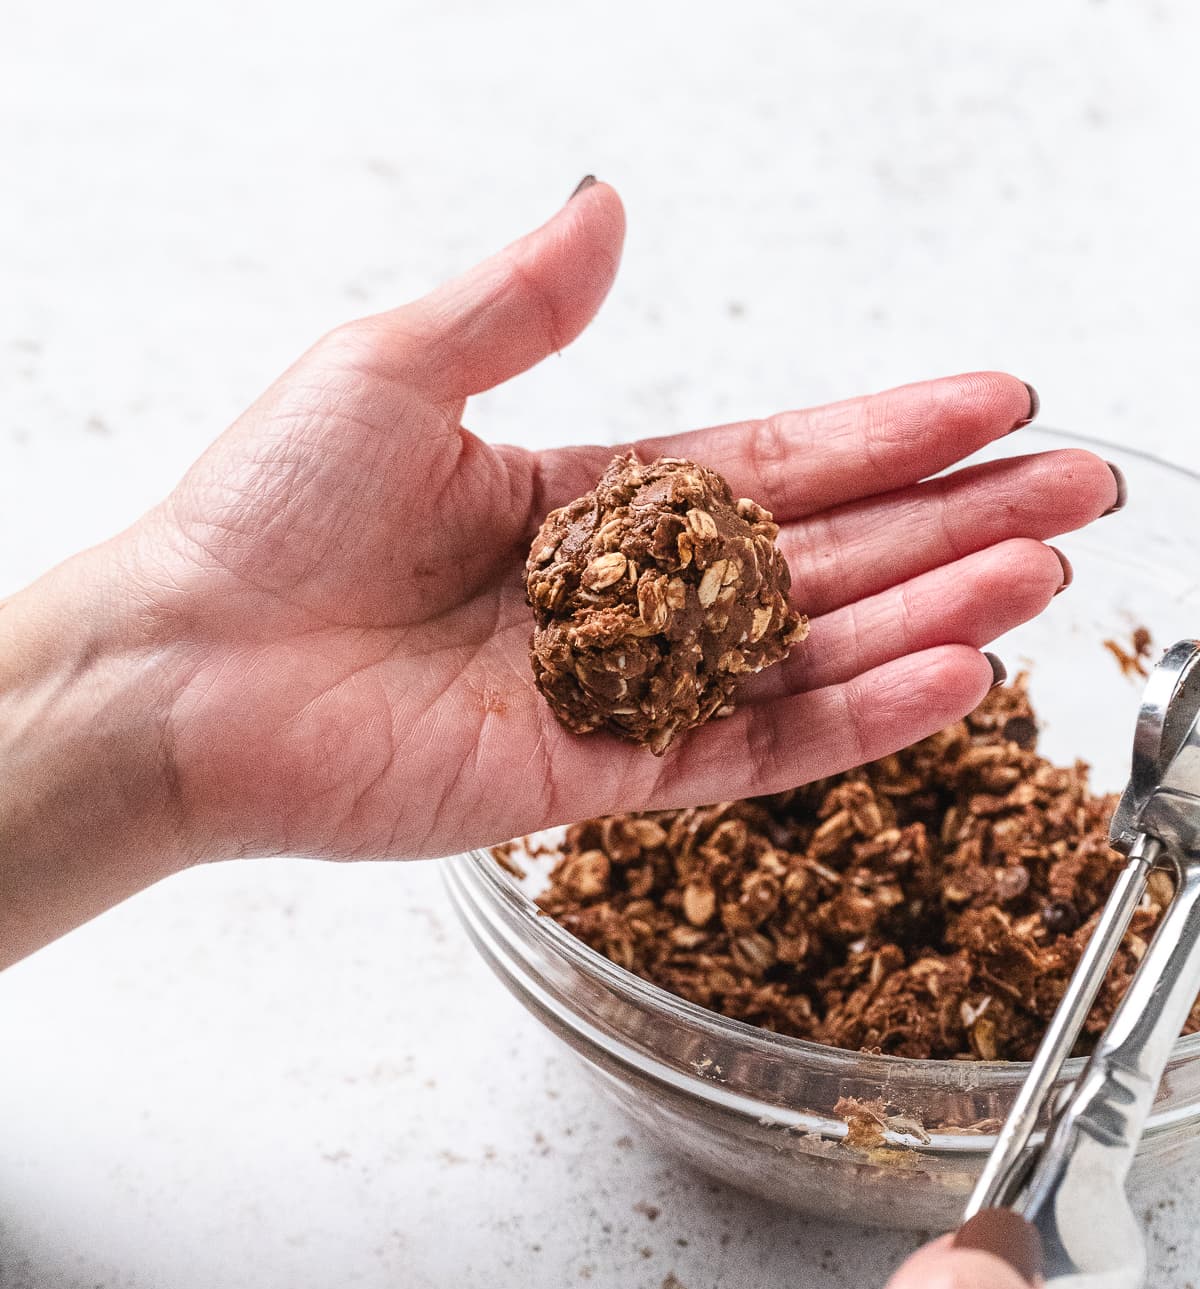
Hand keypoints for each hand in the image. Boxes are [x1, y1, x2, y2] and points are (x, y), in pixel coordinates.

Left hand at [2, 182, 1120, 962]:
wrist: (180, 674)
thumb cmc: (259, 520)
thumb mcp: (392, 366)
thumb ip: (518, 304)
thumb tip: (609, 204)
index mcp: (586, 498)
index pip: (776, 459)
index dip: (887, 431)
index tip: (994, 401)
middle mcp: (620, 599)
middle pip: (822, 555)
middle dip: (951, 521)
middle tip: (1075, 491)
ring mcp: (616, 694)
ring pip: (806, 655)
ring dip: (927, 615)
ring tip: (1037, 576)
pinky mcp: (596, 781)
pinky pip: (746, 748)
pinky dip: (848, 717)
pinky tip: (942, 678)